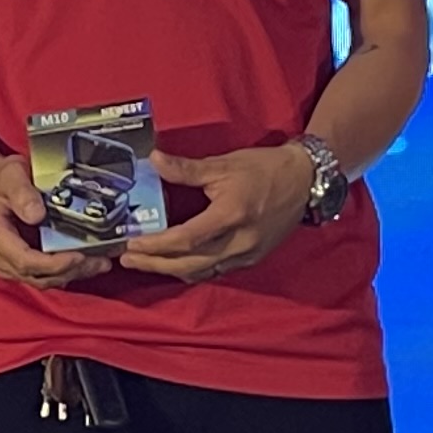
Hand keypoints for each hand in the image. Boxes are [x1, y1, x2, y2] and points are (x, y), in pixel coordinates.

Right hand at [0, 153, 112, 286]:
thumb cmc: (0, 179)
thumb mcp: (11, 174)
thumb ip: (22, 192)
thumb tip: (37, 215)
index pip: (24, 261)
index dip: (54, 264)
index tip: (79, 256)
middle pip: (35, 275)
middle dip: (70, 271)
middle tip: (99, 261)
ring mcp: (1, 263)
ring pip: (39, 281)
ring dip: (70, 274)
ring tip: (98, 264)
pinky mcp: (12, 266)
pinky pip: (39, 277)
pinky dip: (63, 272)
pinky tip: (84, 263)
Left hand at [122, 142, 315, 282]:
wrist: (305, 180)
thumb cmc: (264, 168)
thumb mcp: (223, 164)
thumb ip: (186, 168)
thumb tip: (153, 160)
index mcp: (231, 215)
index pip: (186, 239)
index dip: (156, 245)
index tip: (131, 243)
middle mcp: (239, 241)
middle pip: (189, 264)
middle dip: (155, 264)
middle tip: (127, 259)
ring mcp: (247, 254)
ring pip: (202, 272)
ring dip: (170, 270)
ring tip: (145, 263)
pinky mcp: (252, 259)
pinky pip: (215, 271)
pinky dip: (192, 270)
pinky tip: (175, 264)